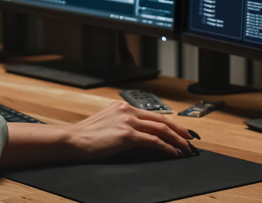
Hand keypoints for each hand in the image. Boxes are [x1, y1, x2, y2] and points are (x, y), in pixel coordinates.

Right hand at [0, 101, 198, 168]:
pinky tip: (173, 153)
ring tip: (185, 148)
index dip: (168, 123)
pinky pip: (153, 141)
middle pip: (160, 119)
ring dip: (176, 140)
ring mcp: (127, 121)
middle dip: (178, 130)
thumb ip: (122, 125)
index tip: (178, 130)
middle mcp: (126, 110)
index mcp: (121, 106)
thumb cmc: (85, 137)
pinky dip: (166, 147)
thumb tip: (139, 136)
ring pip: (160, 129)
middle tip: (190, 138)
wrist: (71, 140)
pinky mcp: (127, 135)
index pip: (151, 114)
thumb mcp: (106, 125)